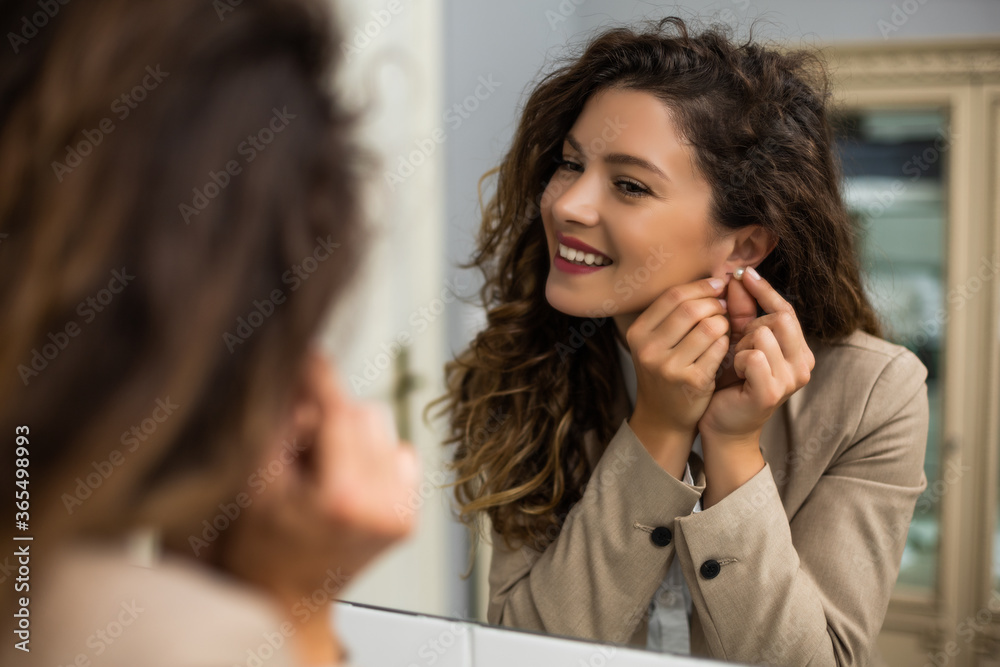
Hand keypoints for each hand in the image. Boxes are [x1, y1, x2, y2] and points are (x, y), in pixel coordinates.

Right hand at [221, 349, 419, 662]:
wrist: (286, 600)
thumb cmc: (260, 549)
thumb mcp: (254, 482)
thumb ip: (277, 424)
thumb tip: (297, 371)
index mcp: (343, 497)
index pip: (341, 411)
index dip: (322, 377)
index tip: (310, 353)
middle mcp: (383, 505)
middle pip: (365, 414)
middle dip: (330, 415)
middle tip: (298, 441)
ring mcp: (401, 512)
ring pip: (383, 430)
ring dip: (351, 434)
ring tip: (319, 468)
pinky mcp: (410, 516)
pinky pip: (398, 455)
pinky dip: (372, 457)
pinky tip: (343, 481)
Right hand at [625, 277, 729, 476]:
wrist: (664, 417)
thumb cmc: (666, 371)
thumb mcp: (657, 342)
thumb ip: (676, 313)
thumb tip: (715, 279)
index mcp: (638, 333)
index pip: (673, 296)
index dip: (701, 286)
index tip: (718, 285)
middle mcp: (648, 349)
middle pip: (691, 308)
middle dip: (715, 303)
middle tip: (724, 307)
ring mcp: (669, 367)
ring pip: (709, 326)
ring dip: (724, 323)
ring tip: (724, 327)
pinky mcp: (691, 381)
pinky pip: (719, 348)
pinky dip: (727, 342)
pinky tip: (724, 347)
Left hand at [699, 267, 813, 441]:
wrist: (722, 425)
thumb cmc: (730, 383)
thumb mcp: (738, 342)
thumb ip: (742, 312)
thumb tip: (738, 276)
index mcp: (799, 351)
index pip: (786, 310)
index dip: (764, 290)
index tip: (743, 273)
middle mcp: (803, 364)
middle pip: (777, 319)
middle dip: (749, 327)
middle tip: (736, 347)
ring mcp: (791, 380)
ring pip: (763, 335)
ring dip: (741, 346)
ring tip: (735, 364)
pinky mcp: (772, 392)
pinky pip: (753, 356)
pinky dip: (738, 360)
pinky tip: (734, 374)